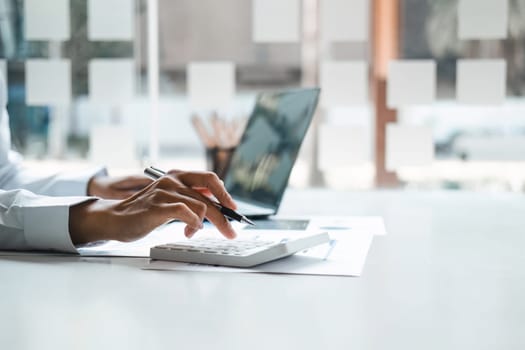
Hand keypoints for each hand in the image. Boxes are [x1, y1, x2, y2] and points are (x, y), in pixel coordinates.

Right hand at [70, 170, 236, 243]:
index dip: (225, 194)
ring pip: (201, 206)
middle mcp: (173, 180)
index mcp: (178, 176)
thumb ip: (190, 199)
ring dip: (203, 224)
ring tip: (193, 233)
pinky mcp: (158, 206)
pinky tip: (189, 231)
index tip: (233, 210)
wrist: (114, 218)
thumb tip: (215, 206)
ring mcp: (165, 192)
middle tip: (231, 231)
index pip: (210, 179)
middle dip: (224, 216)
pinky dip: (193, 223)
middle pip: (210, 195)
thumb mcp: (171, 200)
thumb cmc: (144, 212)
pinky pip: (186, 212)